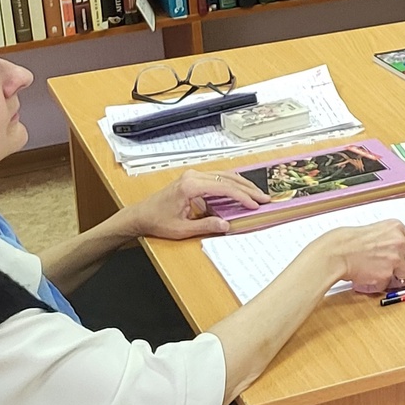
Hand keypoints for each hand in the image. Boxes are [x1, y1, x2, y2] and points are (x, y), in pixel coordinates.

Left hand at [120, 168, 269, 241]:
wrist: (140, 215)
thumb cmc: (157, 221)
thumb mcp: (182, 229)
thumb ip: (206, 226)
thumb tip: (226, 225)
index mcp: (191, 186)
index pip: (224, 188)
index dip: (242, 197)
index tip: (255, 205)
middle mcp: (193, 176)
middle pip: (228, 179)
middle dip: (248, 189)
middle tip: (264, 198)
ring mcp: (193, 175)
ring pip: (225, 176)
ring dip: (242, 185)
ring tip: (257, 194)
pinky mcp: (193, 179)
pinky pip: (218, 178)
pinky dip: (232, 184)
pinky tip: (242, 190)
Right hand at [324, 221, 404, 296]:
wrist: (337, 252)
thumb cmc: (350, 242)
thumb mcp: (377, 231)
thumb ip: (393, 240)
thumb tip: (404, 253)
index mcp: (398, 229)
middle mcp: (400, 243)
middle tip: (401, 274)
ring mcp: (395, 259)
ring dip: (396, 279)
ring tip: (383, 277)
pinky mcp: (387, 274)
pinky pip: (390, 284)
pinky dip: (382, 284)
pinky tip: (372, 278)